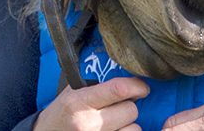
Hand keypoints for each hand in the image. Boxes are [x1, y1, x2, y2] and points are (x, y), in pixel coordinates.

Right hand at [34, 77, 149, 130]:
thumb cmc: (62, 114)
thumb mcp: (73, 93)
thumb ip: (97, 85)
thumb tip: (128, 78)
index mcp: (79, 102)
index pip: (118, 89)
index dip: (137, 86)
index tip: (142, 88)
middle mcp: (87, 123)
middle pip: (130, 111)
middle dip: (129, 107)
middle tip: (120, 108)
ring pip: (134, 129)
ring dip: (129, 125)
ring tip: (116, 124)